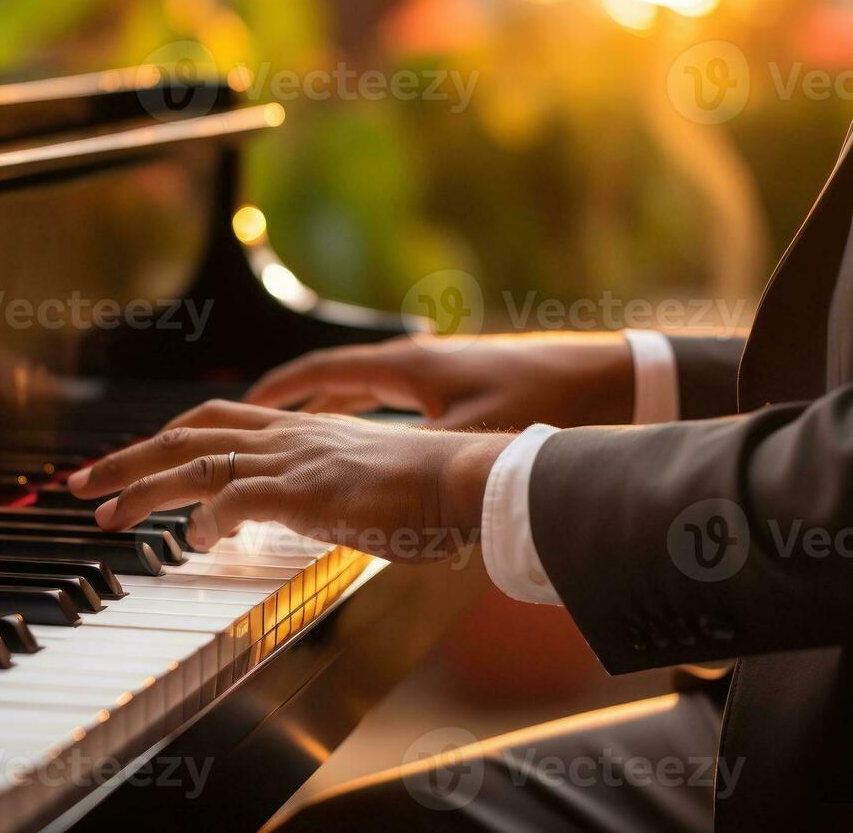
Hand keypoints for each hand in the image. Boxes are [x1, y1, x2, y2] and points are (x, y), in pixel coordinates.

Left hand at [67, 400, 511, 560]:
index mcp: (298, 431)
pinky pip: (235, 500)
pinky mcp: (307, 490)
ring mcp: (294, 460)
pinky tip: (190, 542)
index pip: (213, 423)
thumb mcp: (357, 481)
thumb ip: (315, 490)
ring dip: (142, 488)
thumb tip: (285, 513)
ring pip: (195, 462)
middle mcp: (287, 436)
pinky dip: (204, 520)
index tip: (129, 460)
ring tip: (106, 514)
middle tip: (80, 483)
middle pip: (186, 435)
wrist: (468, 479)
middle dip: (125, 457)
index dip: (164, 440)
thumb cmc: (425, 488)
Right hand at [245, 332, 635, 428]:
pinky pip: (389, 400)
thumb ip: (421, 460)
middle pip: (332, 379)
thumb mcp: (476, 438)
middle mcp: (413, 361)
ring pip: (361, 390)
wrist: (606, 377)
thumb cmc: (545, 399)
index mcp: (408, 366)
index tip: (245, 405)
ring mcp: (434, 372)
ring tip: (285, 439)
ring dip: (322, 411)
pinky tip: (355, 444)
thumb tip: (371, 490)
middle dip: (288, 403)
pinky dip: (360, 418)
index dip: (280, 390)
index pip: (324, 370)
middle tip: (250, 427)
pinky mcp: (456, 387)